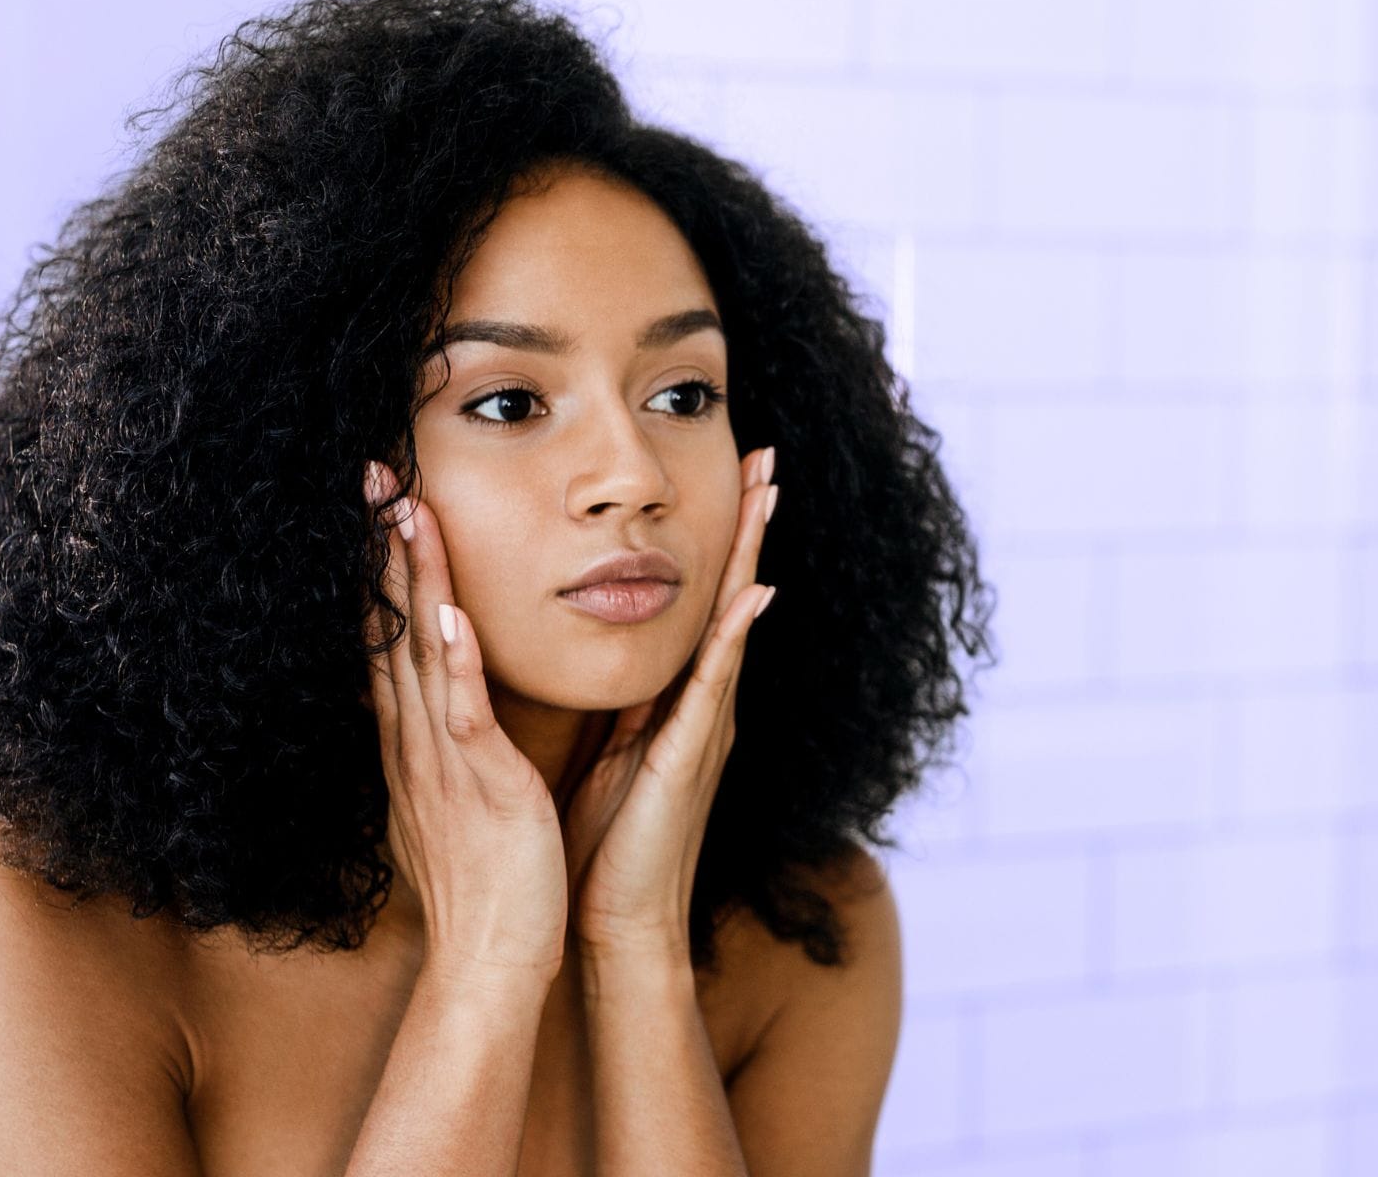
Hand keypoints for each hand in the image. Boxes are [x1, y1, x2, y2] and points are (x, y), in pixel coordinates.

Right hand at [364, 460, 569, 984]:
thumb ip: (447, 746)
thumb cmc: (488, 880)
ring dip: (414, 579)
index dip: (384, 568)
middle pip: (392, 627)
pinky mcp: (479, 783)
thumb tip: (436, 708)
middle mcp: (417, 740)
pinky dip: (452, 661)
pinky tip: (448, 611)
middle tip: (374, 474)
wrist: (492, 956)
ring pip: (421, 652)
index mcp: (417, 741)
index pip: (392, 637)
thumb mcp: (457, 798)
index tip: (380, 503)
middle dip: (383, 549)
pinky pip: (460, 712)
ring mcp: (442, 758)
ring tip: (404, 508)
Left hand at [558, 445, 777, 959]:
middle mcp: (703, 705)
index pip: (703, 603)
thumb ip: (624, 705)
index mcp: (679, 702)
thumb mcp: (612, 753)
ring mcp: (705, 727)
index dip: (720, 540)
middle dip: (749, 524)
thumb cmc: (608, 848)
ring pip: (731, 621)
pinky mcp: (690, 756)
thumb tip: (614, 657)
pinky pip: (716, 684)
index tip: (733, 476)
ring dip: (751, 555)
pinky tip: (755, 594)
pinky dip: (735, 637)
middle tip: (767, 453)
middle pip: (731, 595)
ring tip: (768, 493)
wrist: (618, 924)